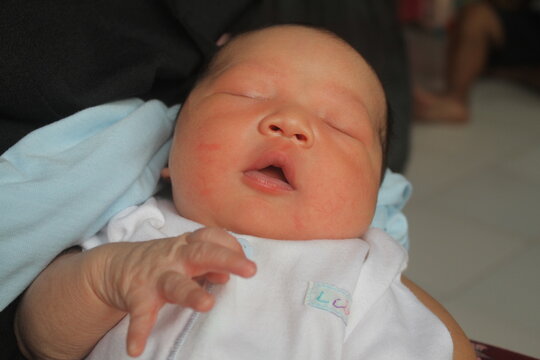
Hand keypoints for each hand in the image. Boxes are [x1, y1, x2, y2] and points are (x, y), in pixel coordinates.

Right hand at [85, 227, 255, 356]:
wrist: (114, 266)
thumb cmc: (162, 262)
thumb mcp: (185, 256)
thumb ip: (208, 262)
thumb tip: (227, 274)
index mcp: (188, 246)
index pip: (212, 238)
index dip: (231, 246)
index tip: (246, 261)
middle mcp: (174, 257)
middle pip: (203, 253)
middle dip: (227, 259)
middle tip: (250, 269)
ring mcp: (156, 277)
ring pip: (176, 284)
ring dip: (191, 293)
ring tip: (206, 304)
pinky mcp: (137, 297)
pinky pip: (140, 315)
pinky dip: (137, 331)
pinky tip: (136, 349)